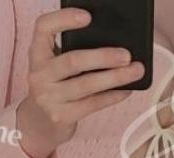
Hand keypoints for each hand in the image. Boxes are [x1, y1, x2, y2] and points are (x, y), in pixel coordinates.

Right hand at [16, 6, 145, 157]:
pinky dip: (111, 96)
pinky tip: (125, 90)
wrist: (38, 125)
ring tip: (135, 71)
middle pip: (73, 61)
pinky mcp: (60, 117)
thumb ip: (72, 51)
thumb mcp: (54, 65)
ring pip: (86, 85)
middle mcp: (39, 75)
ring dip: (115, 78)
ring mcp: (48, 98)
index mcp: (38, 54)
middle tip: (126, 55)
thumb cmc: (54, 87)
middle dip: (103, 57)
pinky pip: (91, 105)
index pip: (43, 27)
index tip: (88, 17)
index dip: (64, 19)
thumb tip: (114, 43)